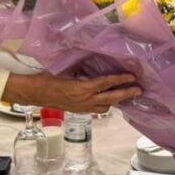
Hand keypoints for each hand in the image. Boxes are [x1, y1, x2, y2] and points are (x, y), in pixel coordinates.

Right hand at [2, 72, 141, 113]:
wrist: (35, 93)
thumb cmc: (48, 78)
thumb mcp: (67, 69)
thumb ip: (82, 68)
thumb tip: (95, 63)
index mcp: (82, 87)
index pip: (106, 83)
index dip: (120, 80)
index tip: (132, 77)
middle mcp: (84, 100)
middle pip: (111, 99)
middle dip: (126, 94)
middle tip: (139, 90)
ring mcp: (82, 107)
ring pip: (105, 107)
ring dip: (115, 101)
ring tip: (125, 94)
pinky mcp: (79, 111)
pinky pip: (96, 110)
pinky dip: (104, 104)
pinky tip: (107, 99)